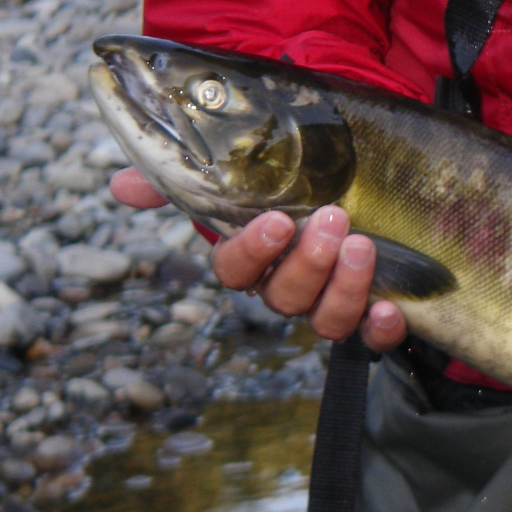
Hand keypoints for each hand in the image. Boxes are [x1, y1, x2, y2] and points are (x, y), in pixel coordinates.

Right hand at [109, 167, 405, 348]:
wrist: (371, 188)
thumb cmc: (301, 184)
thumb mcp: (252, 171)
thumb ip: (189, 177)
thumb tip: (121, 187)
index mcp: (255, 258)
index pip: (234, 272)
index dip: (251, 252)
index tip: (275, 220)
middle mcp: (288, 288)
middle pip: (283, 298)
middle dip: (307, 263)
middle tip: (332, 219)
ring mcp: (330, 306)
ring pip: (324, 321)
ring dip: (343, 288)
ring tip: (362, 246)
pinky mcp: (374, 317)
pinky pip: (372, 340)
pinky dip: (380, 328)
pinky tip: (390, 307)